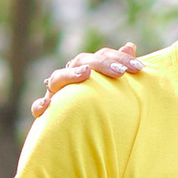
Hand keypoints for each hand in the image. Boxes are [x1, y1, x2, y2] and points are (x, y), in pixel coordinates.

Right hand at [29, 41, 144, 118]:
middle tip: (121, 73)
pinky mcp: (46, 111)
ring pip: (57, 78)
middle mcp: (70, 77)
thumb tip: (130, 46)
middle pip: (82, 61)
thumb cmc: (98, 106)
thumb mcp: (111, 88)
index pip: (102, 56)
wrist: (77, 131)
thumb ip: (118, 67)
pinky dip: (40, 105)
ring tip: (85, 73)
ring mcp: (56, 93)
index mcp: (87, 70)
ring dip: (70, 74)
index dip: (120, 58)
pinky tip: (47, 107)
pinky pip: (38, 107)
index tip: (139, 68)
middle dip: (101, 64)